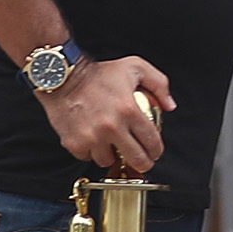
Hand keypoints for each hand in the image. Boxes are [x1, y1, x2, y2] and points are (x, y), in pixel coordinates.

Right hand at [41, 55, 170, 174]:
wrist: (63, 77)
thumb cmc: (97, 74)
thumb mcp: (135, 68)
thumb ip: (159, 85)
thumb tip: (169, 105)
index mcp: (128, 110)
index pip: (151, 141)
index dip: (156, 151)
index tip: (154, 151)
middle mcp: (111, 126)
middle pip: (135, 159)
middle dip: (142, 163)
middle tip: (140, 159)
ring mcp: (92, 137)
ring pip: (109, 161)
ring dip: (112, 155)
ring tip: (112, 143)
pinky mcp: (75, 143)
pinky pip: (88, 158)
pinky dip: (92, 152)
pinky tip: (94, 140)